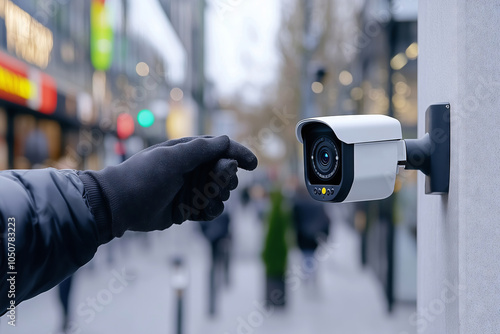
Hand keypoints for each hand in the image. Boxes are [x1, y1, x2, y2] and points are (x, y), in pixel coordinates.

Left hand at [79, 136, 256, 240]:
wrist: (121, 205)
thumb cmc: (145, 176)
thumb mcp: (172, 158)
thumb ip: (201, 149)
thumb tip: (226, 140)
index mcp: (189, 151)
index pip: (222, 148)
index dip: (239, 154)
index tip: (253, 164)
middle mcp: (193, 168)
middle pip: (225, 173)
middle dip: (226, 181)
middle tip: (215, 186)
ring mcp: (190, 188)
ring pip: (219, 193)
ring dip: (217, 199)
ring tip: (203, 202)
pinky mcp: (187, 208)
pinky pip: (209, 209)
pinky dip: (209, 212)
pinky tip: (199, 213)